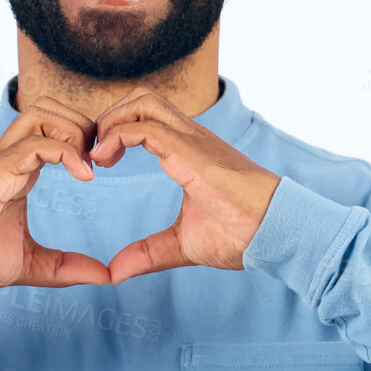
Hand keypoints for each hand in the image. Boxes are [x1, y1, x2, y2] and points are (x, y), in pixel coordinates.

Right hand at [0, 96, 109, 295]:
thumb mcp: (29, 265)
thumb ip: (65, 267)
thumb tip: (105, 276)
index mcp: (18, 171)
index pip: (54, 129)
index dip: (84, 139)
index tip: (101, 171)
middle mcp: (9, 158)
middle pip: (50, 108)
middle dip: (84, 124)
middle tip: (99, 161)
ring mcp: (0, 161)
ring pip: (41, 112)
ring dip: (74, 130)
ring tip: (89, 166)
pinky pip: (35, 143)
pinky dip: (66, 151)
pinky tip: (82, 176)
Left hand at [89, 87, 282, 284]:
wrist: (278, 233)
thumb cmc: (242, 235)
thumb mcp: (183, 245)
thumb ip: (147, 253)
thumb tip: (115, 272)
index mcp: (189, 152)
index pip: (146, 117)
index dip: (115, 131)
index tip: (97, 164)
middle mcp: (189, 138)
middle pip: (141, 98)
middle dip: (108, 118)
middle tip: (93, 156)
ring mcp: (192, 141)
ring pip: (142, 102)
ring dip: (111, 121)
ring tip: (97, 156)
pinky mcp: (192, 153)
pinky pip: (145, 128)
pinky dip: (116, 136)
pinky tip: (104, 162)